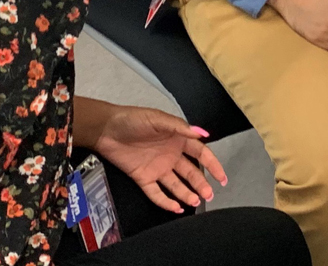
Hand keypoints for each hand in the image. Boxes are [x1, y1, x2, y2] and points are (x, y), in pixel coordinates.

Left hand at [91, 105, 226, 213]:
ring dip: (187, 194)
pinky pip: (157, 193)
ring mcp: (157, 168)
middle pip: (191, 173)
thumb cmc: (132, 119)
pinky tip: (176, 208)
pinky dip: (166, 202)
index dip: (212, 165)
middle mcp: (170, 155)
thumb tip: (203, 133)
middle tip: (210, 195)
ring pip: (176, 185)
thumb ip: (180, 127)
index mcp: (177, 139)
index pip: (200, 154)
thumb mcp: (158, 119)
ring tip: (196, 202)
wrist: (106, 129)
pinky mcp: (143, 178)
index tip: (221, 177)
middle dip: (202, 184)